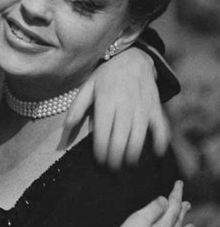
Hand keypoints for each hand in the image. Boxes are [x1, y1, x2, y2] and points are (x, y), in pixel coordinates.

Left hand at [63, 48, 169, 169]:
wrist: (134, 57)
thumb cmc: (107, 75)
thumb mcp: (88, 87)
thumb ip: (76, 109)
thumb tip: (65, 131)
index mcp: (106, 101)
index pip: (103, 131)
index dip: (101, 150)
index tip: (99, 161)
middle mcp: (125, 105)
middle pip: (120, 138)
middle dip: (116, 157)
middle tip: (112, 168)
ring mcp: (142, 107)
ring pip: (139, 136)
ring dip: (134, 154)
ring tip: (128, 164)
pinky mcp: (156, 108)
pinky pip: (161, 127)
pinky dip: (160, 141)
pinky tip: (156, 153)